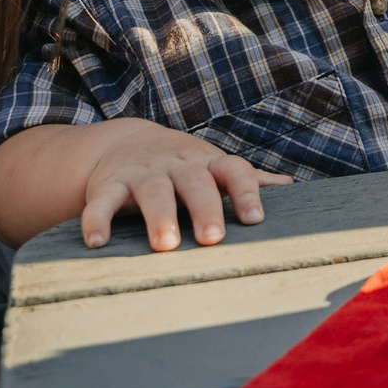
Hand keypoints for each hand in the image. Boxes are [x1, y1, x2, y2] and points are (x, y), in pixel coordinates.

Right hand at [75, 119, 289, 251]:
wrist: (126, 142)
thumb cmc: (183, 165)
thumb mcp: (214, 166)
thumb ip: (247, 180)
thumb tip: (290, 187)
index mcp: (208, 163)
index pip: (234, 170)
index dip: (246, 192)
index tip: (255, 219)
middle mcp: (177, 164)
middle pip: (194, 183)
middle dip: (204, 209)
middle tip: (212, 238)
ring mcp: (142, 173)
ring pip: (152, 191)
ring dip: (159, 216)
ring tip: (165, 245)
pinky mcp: (108, 184)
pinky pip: (102, 201)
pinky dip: (97, 220)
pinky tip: (97, 243)